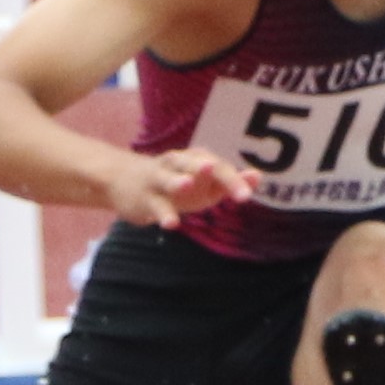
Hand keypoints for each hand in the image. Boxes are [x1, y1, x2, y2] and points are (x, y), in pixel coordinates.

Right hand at [112, 150, 261, 229]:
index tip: (247, 196)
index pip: (218, 167)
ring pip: (168, 178)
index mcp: (196, 160)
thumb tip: (258, 177)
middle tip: (212, 169)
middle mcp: (177, 164)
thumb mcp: (204, 183)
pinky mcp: (145, 198)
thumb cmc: (177, 184)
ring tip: (187, 185)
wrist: (126, 181)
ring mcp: (158, 180)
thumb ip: (230, 181)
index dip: (232, 180)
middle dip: (204, 169)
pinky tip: (171, 224)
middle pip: (193, 164)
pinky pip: (155, 205)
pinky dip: (162, 214)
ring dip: (177, 181)